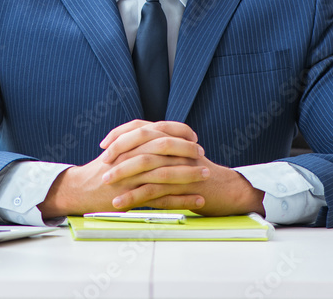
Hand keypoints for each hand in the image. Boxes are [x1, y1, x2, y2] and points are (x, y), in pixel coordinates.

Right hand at [37, 120, 208, 218]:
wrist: (81, 189)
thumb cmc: (102, 169)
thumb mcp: (118, 149)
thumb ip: (136, 141)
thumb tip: (160, 135)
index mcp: (128, 142)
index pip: (157, 129)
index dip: (178, 130)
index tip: (193, 135)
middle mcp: (129, 156)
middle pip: (163, 147)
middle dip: (187, 149)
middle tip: (202, 153)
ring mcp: (131, 177)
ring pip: (165, 172)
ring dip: (189, 173)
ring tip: (206, 175)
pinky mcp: (132, 196)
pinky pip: (162, 198)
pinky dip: (182, 199)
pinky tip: (197, 200)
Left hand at [101, 120, 264, 215]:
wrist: (229, 190)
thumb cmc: (200, 174)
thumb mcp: (181, 155)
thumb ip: (161, 149)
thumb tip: (133, 149)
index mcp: (173, 137)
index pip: (141, 128)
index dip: (120, 134)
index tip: (104, 145)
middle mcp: (176, 148)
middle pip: (142, 144)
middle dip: (118, 153)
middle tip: (103, 165)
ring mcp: (180, 167)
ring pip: (146, 168)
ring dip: (123, 177)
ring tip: (107, 185)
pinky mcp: (182, 188)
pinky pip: (154, 192)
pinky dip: (134, 198)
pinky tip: (120, 204)